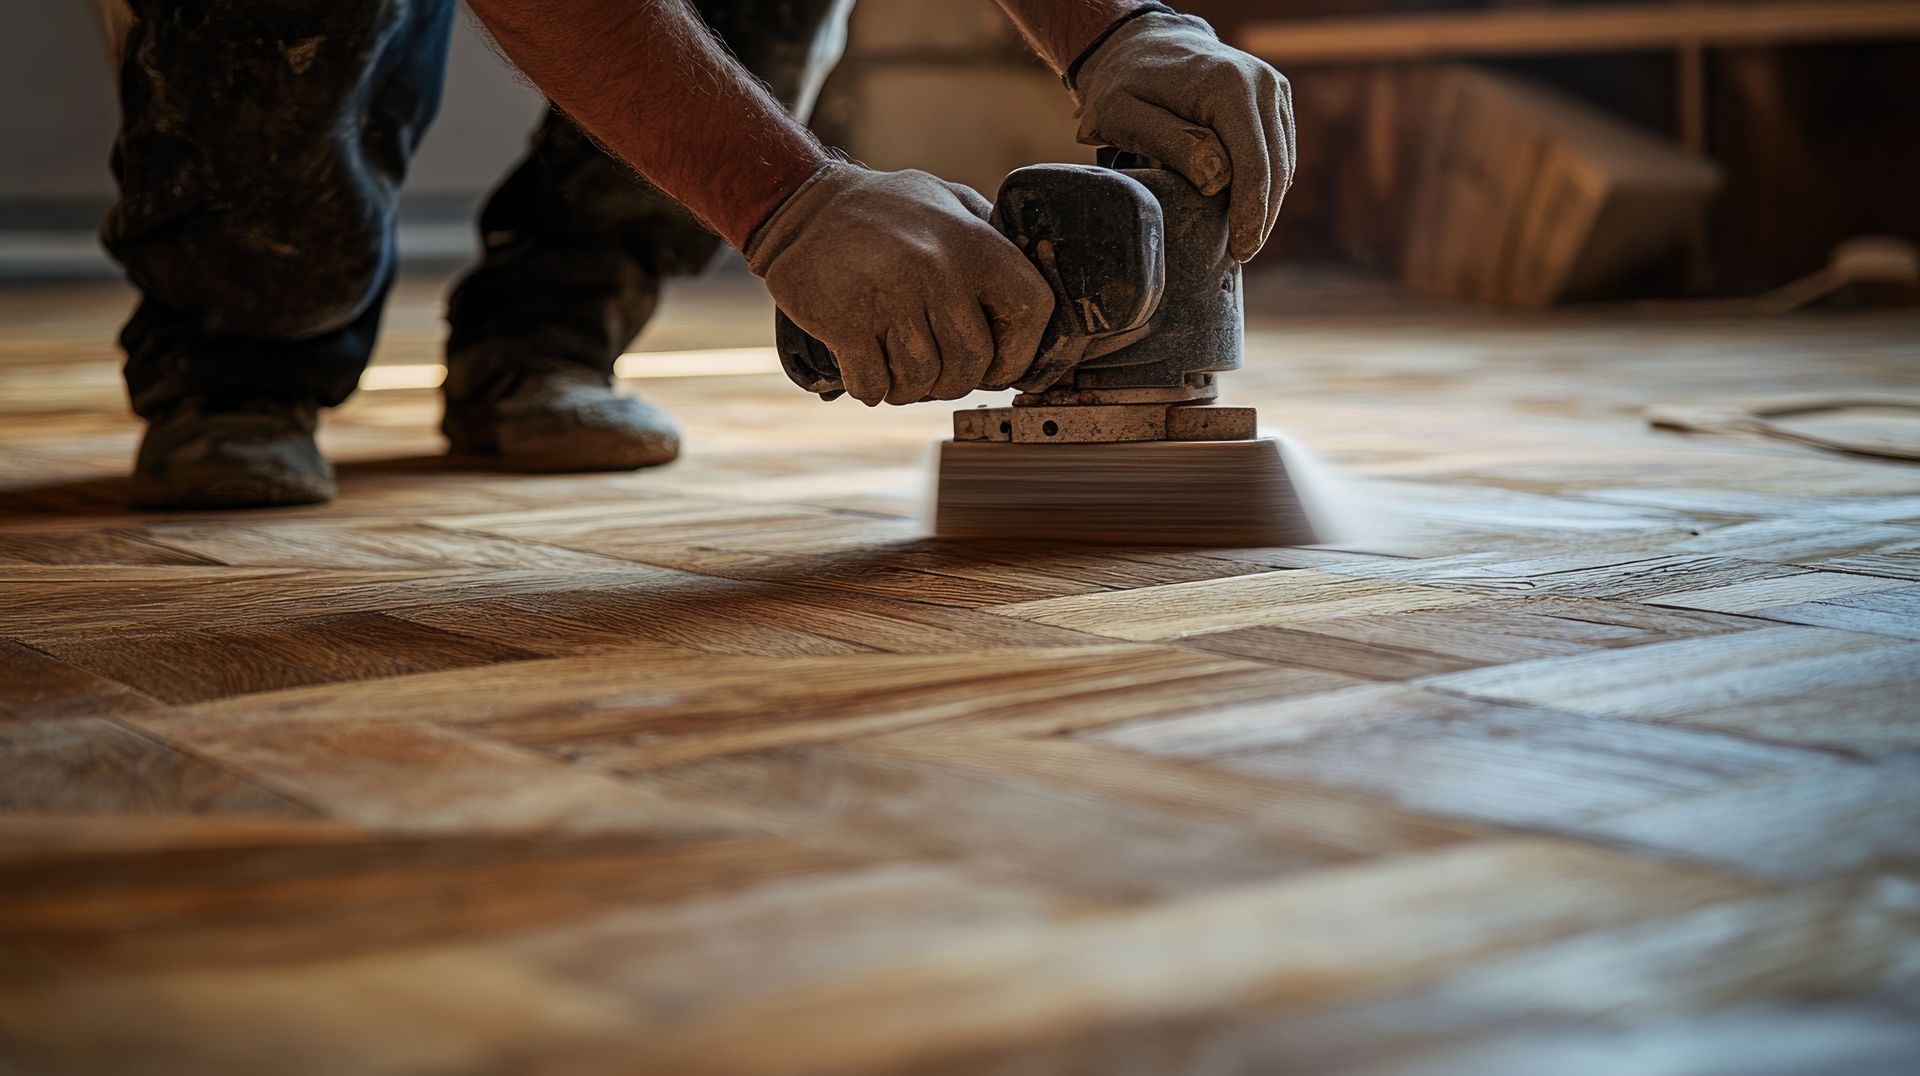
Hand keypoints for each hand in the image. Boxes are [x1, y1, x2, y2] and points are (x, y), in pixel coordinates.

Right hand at [745, 164, 1055, 405]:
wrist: (802, 205)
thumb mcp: (948, 203)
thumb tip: (1033, 294)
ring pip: (922, 380)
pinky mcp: (844, 320)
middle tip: (934, 370)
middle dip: (953, 380)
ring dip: (908, 386)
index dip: (1020, 353)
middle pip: (971, 363)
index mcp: (973, 241)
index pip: (1031, 310)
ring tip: (896, 364)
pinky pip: (873, 384)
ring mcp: (889, 295)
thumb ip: (990, 238)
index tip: (998, 365)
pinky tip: (865, 366)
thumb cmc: (885, 212)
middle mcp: (937, 268)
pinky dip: (871, 388)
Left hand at [1072, 12, 1294, 262]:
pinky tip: (1248, 207)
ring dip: (1268, 202)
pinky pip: (1280, 149)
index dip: (1250, 212)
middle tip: (1242, 253)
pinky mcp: (1274, 97)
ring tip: (1244, 237)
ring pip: (1284, 161)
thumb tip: (1218, 180)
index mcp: (1228, 86)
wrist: (1141, 41)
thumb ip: (1170, 142)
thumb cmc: (1124, 81)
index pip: (1254, 163)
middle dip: (1262, 216)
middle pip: (1276, 166)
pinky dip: (1268, 181)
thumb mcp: (1124, 113)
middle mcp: (1261, 84)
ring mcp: (1273, 88)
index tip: (1240, 248)